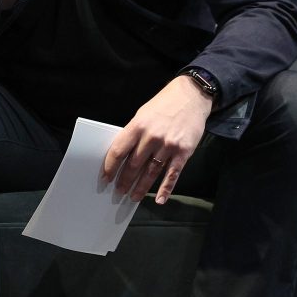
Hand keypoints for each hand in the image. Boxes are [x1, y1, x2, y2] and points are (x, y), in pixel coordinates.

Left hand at [102, 77, 212, 204]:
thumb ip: (133, 134)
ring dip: (141, 187)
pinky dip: (166, 189)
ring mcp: (168, 146)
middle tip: (119, 191)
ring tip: (134, 197)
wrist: (191, 96)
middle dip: (125, 180)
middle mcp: (151, 137)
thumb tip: (122, 155)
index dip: (110, 167)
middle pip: (134, 165)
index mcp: (137, 126)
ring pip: (151, 172)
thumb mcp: (142, 115)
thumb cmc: (163, 105)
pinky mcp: (184, 152)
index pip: (118, 151)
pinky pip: (172, 174)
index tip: (106, 177)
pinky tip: (159, 199)